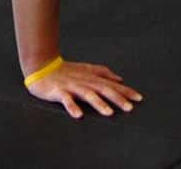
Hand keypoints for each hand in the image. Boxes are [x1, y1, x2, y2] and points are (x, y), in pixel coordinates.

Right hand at [25, 59, 143, 118]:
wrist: (42, 66)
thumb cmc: (65, 71)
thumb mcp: (86, 69)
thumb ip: (103, 72)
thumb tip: (120, 78)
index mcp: (91, 78)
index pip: (111, 84)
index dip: (125, 91)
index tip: (139, 98)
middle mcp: (84, 81)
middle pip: (103, 89)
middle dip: (117, 98)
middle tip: (129, 107)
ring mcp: (72, 86)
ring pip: (87, 95)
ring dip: (98, 103)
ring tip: (108, 113)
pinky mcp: (59, 91)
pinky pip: (66, 100)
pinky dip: (72, 107)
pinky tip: (78, 115)